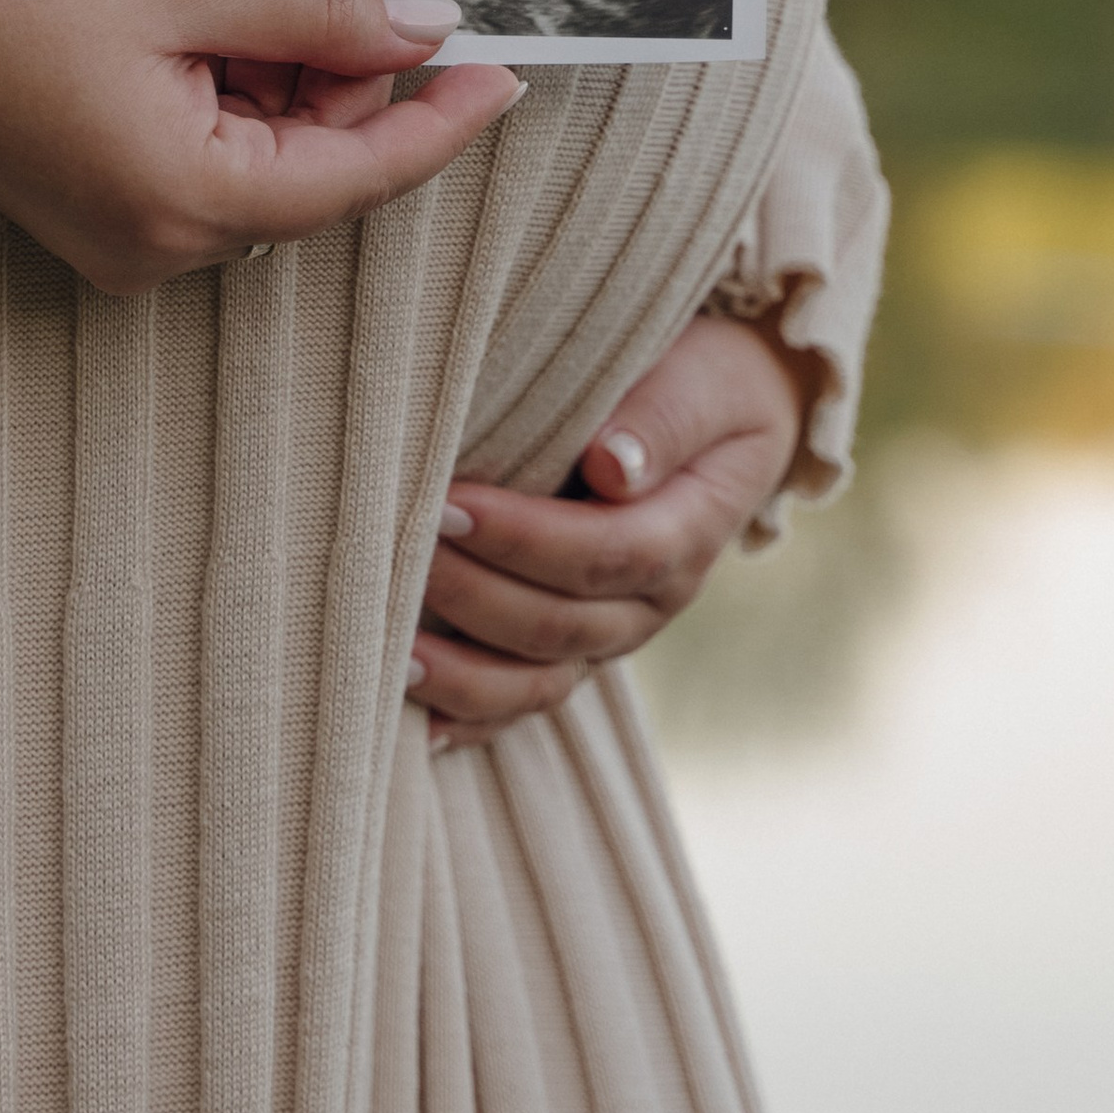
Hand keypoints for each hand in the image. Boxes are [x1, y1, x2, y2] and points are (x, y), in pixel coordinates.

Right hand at [0, 0, 520, 289]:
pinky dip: (212, 72)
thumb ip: (313, 4)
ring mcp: (107, 228)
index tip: (511, 59)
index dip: (445, 115)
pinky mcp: (76, 194)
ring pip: (252, 146)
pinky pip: (191, 142)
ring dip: (267, 58)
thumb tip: (424, 25)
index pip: (360, 174)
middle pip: (307, 163)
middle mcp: (149, 245)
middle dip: (336, 65)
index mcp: (181, 207)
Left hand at [413, 312, 810, 748]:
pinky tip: (421, 729)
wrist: (717, 418)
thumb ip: (660, 420)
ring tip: (395, 650)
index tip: (450, 505)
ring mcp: (612, 634)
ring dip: (466, 674)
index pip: (610, 553)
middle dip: (476, 593)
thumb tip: (611, 466)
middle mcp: (652, 601)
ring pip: (543, 680)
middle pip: (565, 623)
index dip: (527, 539)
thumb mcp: (701, 383)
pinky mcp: (575, 650)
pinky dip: (475, 718)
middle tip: (405, 550)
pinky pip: (528, 701)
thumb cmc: (701, 386)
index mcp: (688, 532)